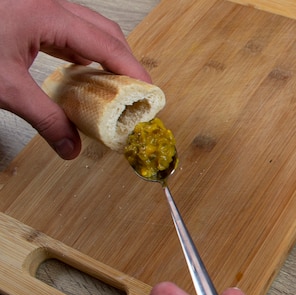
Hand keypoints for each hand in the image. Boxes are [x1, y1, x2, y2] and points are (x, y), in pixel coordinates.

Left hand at [0, 0, 150, 158]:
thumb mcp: (5, 87)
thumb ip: (45, 119)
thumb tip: (71, 148)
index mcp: (47, 15)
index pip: (106, 44)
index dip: (133, 70)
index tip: (150, 94)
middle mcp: (48, 5)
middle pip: (105, 31)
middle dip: (125, 62)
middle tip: (135, 95)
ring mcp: (39, 7)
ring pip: (89, 29)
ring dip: (106, 57)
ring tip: (115, 89)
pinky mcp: (29, 14)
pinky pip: (69, 31)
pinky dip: (84, 53)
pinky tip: (84, 74)